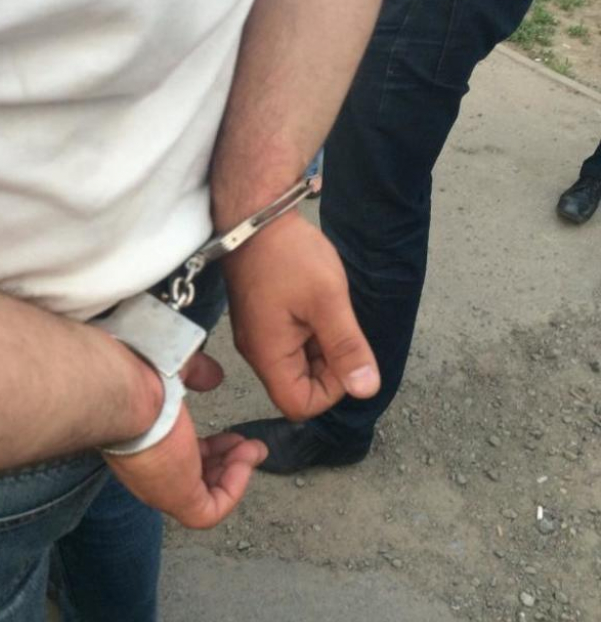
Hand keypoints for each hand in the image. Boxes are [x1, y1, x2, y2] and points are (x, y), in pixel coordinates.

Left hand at [103, 353, 266, 528]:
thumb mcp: (174, 370)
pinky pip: (212, 510)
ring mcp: (161, 487)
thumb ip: (194, 373)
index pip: (176, 455)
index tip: (229, 433)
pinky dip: (234, 488)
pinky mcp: (178, 499)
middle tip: (249, 446)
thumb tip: (212, 375)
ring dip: (234, 472)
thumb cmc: (137, 378)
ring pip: (203, 495)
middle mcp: (148, 468)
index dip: (207, 447)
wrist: (127, 393)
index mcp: (142, 441)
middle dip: (226, 461)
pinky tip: (244, 460)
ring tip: (254, 450)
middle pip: (192, 477)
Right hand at [222, 211, 379, 419]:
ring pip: (296, 364)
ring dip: (321, 348)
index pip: (300, 404)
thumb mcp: (328, 301)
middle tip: (340, 327)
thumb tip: (366, 390)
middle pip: (298, 387)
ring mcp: (257, 336)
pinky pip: (289, 343)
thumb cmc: (288, 256)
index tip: (345, 353)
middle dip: (329, 366)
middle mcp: (257, 352)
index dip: (331, 390)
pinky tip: (317, 305)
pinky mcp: (260, 320)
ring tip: (329, 311)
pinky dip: (310, 333)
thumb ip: (347, 348)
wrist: (254, 217)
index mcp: (268, 354)